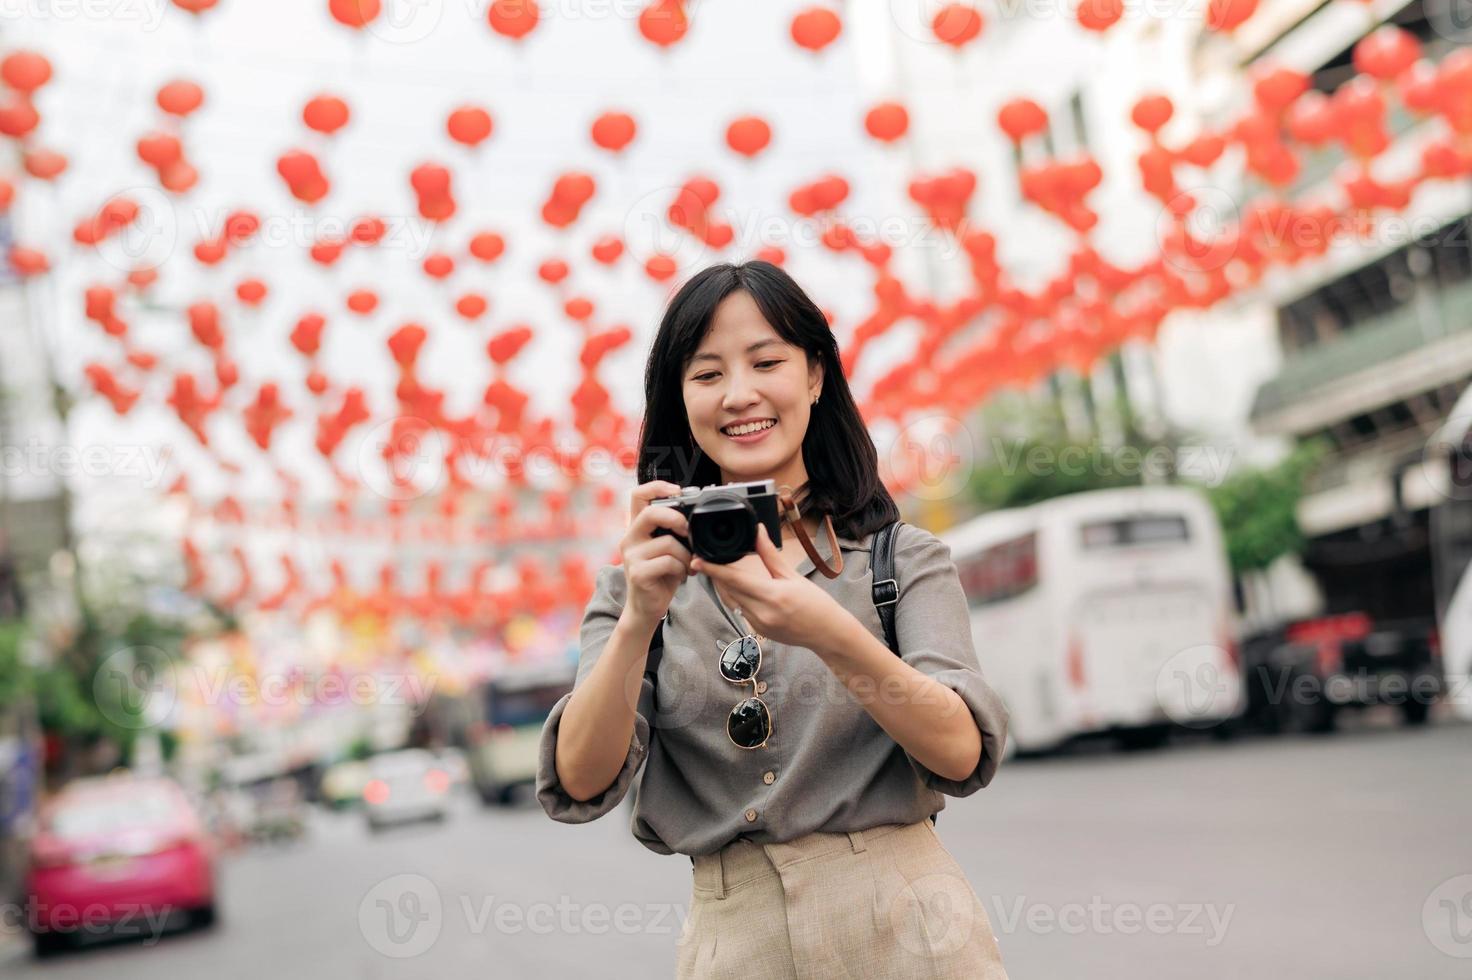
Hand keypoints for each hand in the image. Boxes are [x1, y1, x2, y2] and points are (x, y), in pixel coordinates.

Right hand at [619, 481, 692, 628]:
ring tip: (687, 565)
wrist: (646, 608)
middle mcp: (630, 538)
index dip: (657, 487)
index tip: (677, 492)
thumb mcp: (666, 548)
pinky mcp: (638, 573)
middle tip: (688, 532)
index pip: (638, 495)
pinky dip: (681, 568)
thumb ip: (672, 531)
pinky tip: (680, 575)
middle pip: (650, 513)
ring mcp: (632, 556)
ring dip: (685, 554)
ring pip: (667, 542)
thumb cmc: (660, 575)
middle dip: (676, 519)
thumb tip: (694, 516)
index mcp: (637, 528)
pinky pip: (668, 562)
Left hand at [690, 524, 853, 654]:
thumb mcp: (793, 576)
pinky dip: (738, 596)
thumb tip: (758, 532)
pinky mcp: (758, 630)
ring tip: (720, 569)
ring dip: (726, 585)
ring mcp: (758, 624)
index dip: (713, 569)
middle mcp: (761, 613)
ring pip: (732, 600)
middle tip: (707, 558)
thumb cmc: (816, 604)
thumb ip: (770, 555)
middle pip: (728, 590)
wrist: (827, 634)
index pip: (734, 579)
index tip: (697, 560)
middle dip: (717, 574)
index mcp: (772, 596)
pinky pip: (741, 609)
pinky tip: (741, 587)